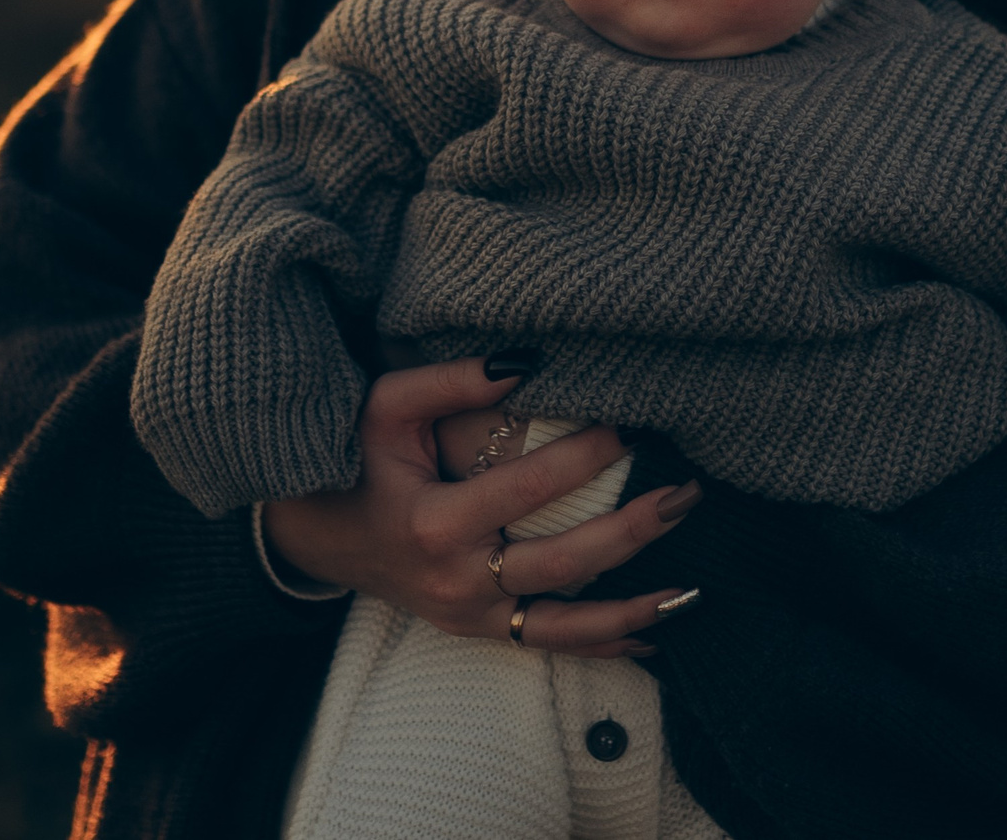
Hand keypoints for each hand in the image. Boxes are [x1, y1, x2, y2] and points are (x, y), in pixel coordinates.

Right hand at [262, 356, 702, 658]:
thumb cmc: (356, 457)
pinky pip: (547, 646)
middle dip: (632, 529)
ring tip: (689, 594)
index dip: (585, 456)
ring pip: (563, 625)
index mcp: (434, 521)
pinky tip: (651, 639)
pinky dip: (600, 645)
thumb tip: (528, 360)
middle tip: (686, 495)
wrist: (317, 531)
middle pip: (563, 563)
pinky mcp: (477, 631)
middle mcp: (456, 579)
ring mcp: (468, 614)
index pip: (529, 488)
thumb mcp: (387, 407)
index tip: (630, 426)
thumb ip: (452, 379)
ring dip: (631, 611)